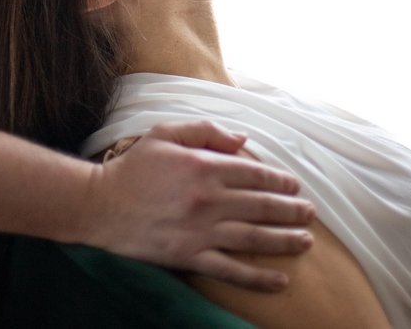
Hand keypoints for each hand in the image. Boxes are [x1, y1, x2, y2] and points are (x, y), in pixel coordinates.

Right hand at [79, 120, 314, 289]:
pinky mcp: (189, 257)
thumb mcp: (166, 132)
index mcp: (204, 166)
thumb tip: (244, 140)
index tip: (295, 185)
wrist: (100, 205)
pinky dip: (259, 277)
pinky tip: (280, 279)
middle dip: (291, 209)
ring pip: (254, 238)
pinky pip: (231, 270)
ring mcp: (201, 232)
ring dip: (285, 240)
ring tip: (306, 241)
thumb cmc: (133, 166)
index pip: (255, 173)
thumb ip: (206, 130)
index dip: (280, 179)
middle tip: (310, 212)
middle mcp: (209, 200)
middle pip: (262, 205)